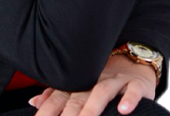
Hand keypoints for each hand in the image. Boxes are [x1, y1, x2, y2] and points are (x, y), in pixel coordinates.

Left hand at [28, 54, 155, 115]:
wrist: (134, 58)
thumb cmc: (102, 77)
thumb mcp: (79, 84)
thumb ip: (56, 95)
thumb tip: (32, 103)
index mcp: (79, 83)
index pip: (59, 97)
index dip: (47, 111)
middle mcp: (94, 80)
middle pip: (78, 97)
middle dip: (67, 114)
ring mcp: (116, 81)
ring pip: (102, 92)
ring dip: (93, 107)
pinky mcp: (136, 84)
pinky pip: (133, 90)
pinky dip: (129, 99)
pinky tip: (123, 110)